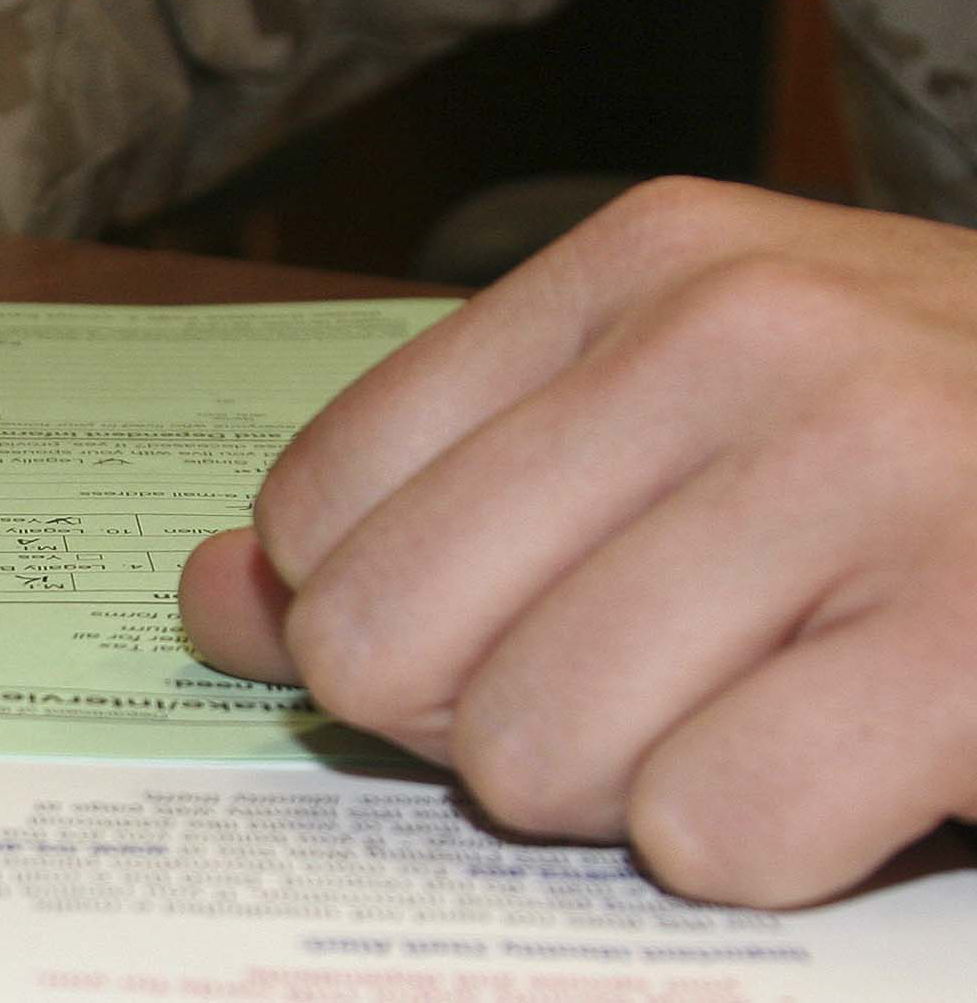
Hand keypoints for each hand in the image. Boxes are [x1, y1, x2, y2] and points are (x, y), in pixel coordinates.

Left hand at [179, 177, 976, 907]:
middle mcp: (743, 341)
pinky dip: (766, 849)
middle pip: (395, 642)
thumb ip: (430, 492)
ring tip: (765, 714)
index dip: (380, 621)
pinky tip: (860, 764)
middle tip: (647, 688)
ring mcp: (875, 477)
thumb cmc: (943, 456)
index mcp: (641, 268)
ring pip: (535, 753)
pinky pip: (714, 831)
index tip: (508, 626)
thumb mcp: (680, 412)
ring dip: (632, 792)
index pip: (327, 508)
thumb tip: (212, 594)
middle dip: (488, 724)